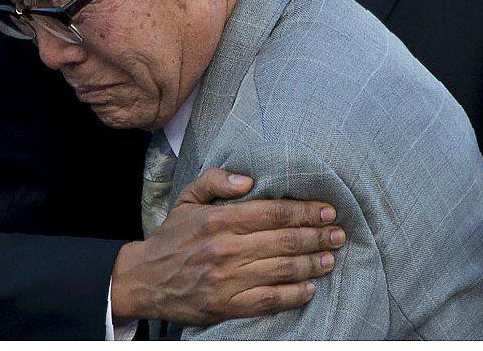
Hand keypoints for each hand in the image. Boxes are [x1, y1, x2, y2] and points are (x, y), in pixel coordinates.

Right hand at [110, 167, 345, 325]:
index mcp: (220, 219)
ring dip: (312, 263)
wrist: (143, 279)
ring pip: (281, 270)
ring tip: (330, 257)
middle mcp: (227, 248)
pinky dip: (293, 294)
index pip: (274, 212)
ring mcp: (228, 279)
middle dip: (317, 235)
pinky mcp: (227, 304)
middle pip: (284, 240)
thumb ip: (216, 180)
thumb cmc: (171, 237)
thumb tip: (248, 178)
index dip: (306, 210)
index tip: (328, 210)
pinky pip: (269, 300)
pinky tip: (310, 288)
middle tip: (339, 233)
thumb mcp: (187, 198)